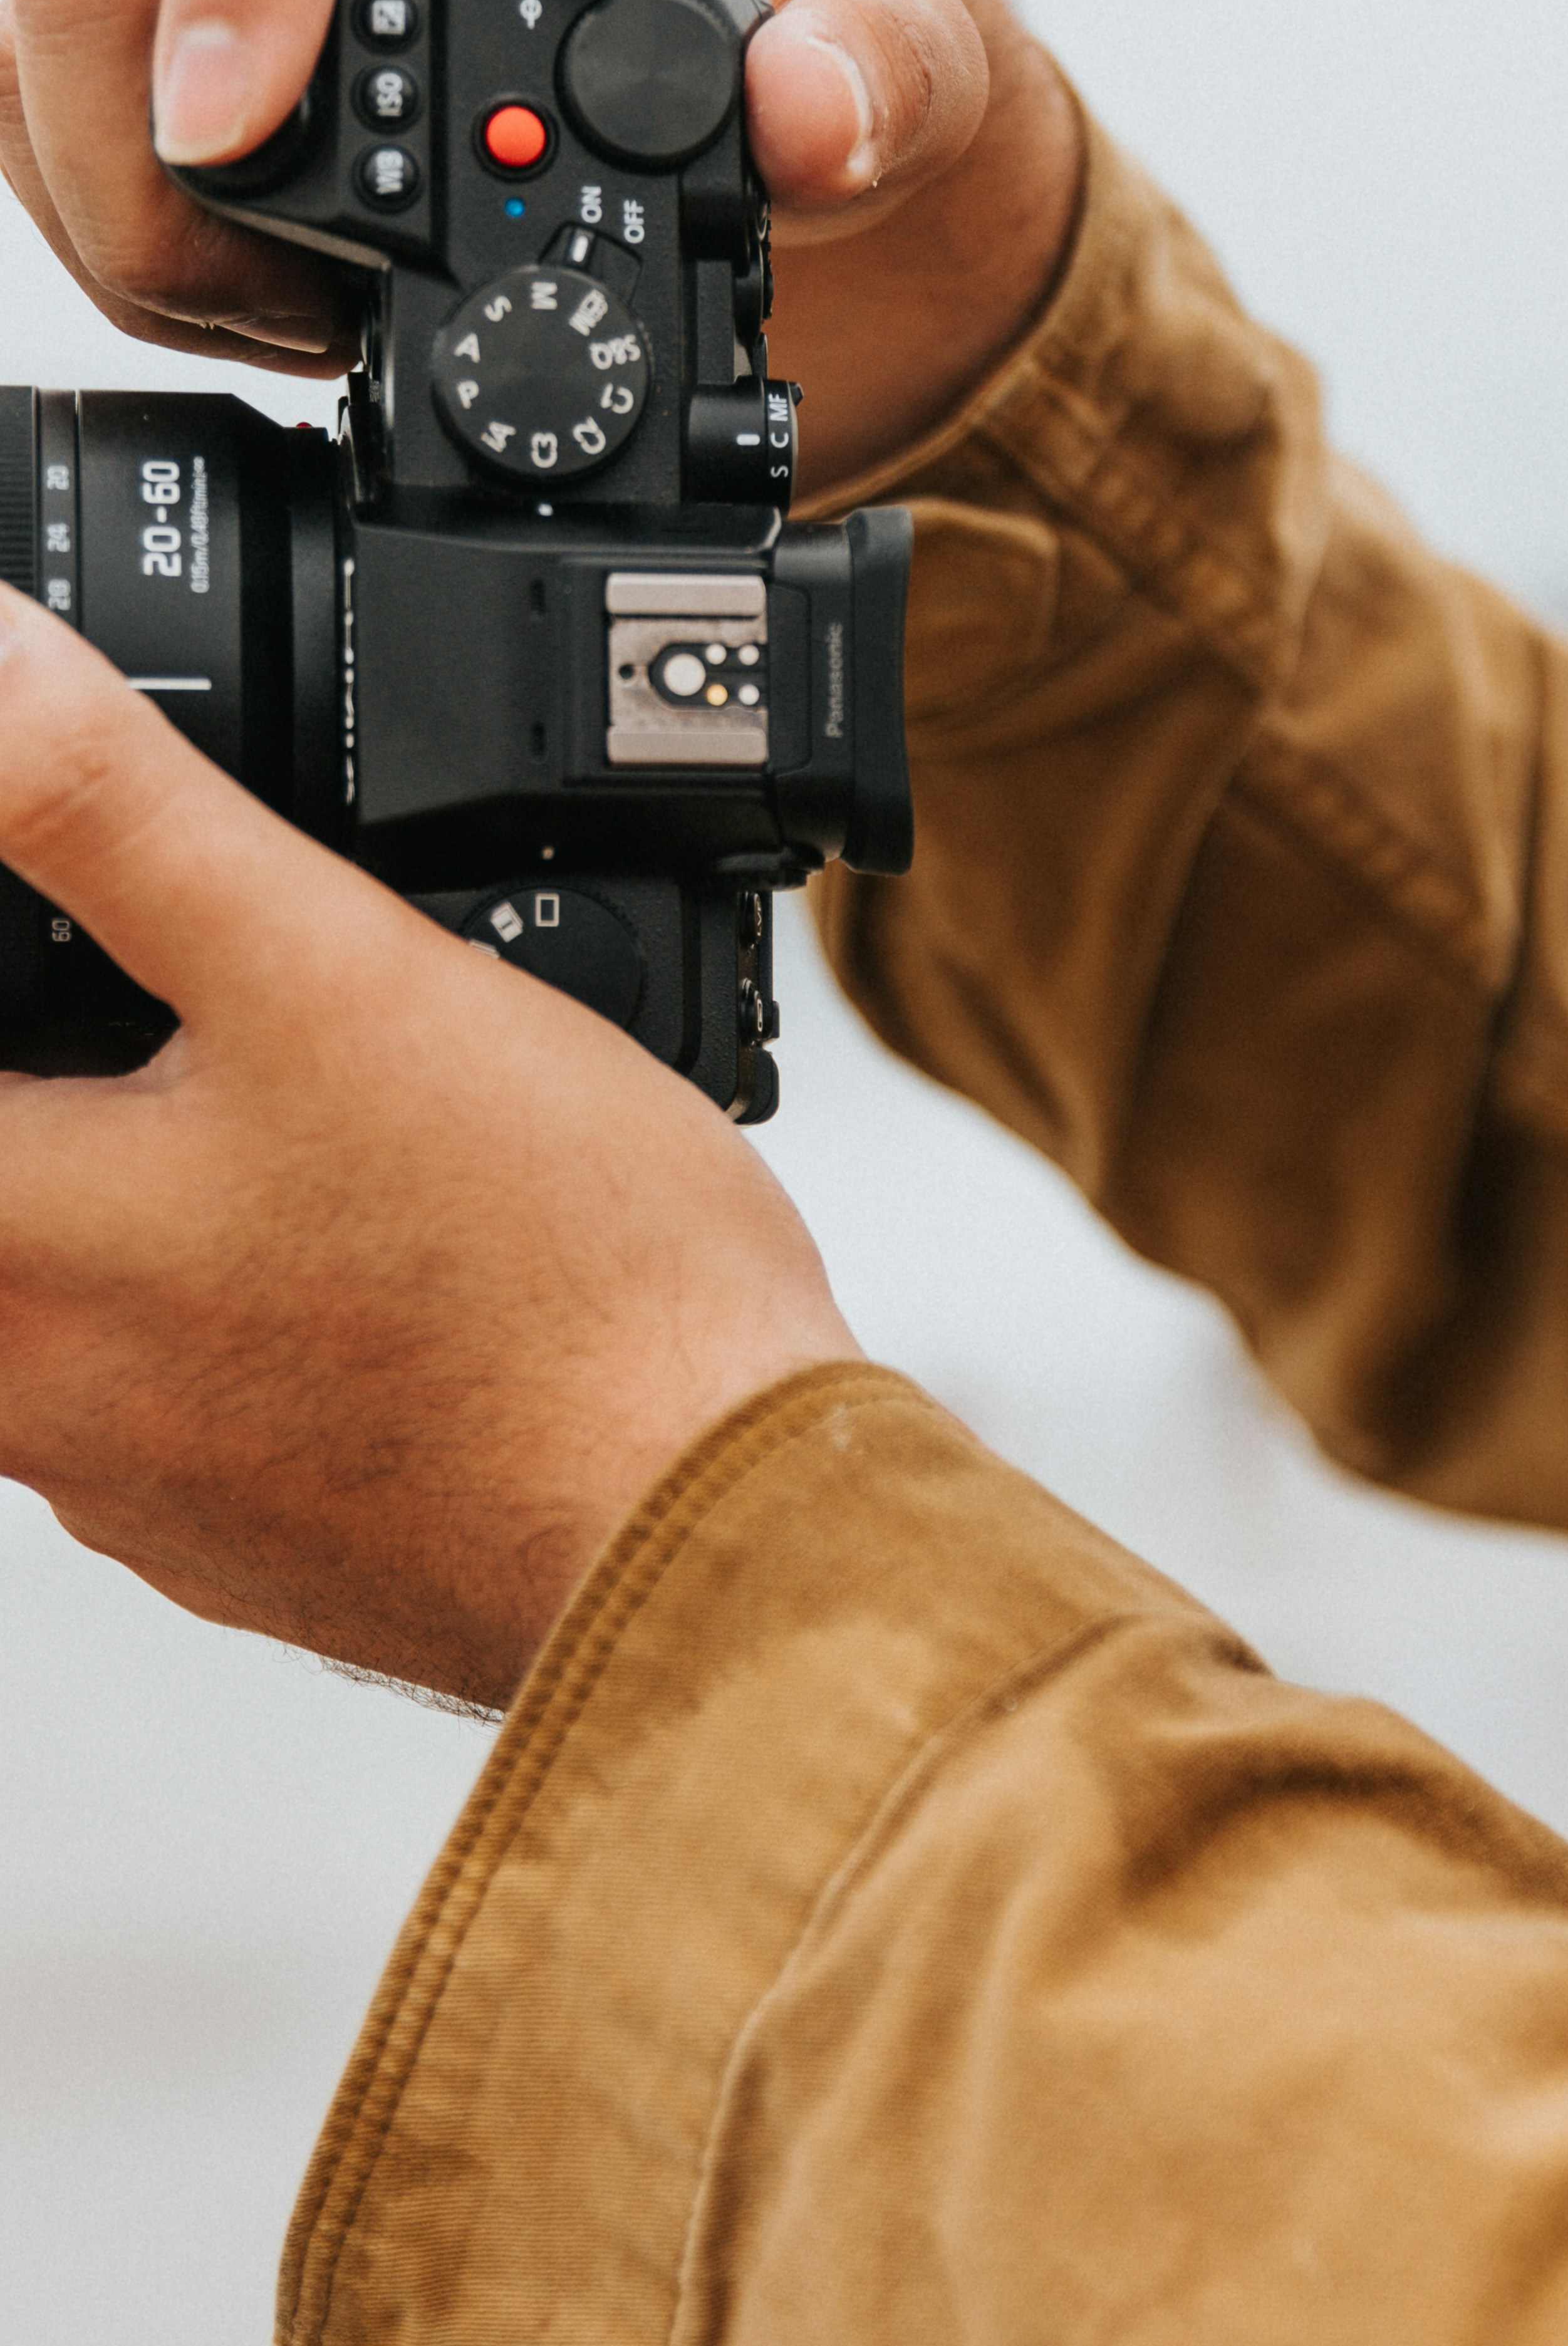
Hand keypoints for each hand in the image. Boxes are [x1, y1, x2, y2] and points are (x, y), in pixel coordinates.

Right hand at [0, 0, 1084, 497]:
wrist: (794, 52)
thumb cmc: (823, 8)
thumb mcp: (904, 39)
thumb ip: (878, 76)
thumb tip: (808, 118)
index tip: (227, 132)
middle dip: (154, 159)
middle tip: (293, 309)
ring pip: (66, 37)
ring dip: (135, 216)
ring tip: (302, 325)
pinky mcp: (226, 28)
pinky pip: (77, 106)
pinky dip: (134, 234)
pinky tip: (273, 311)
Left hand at [0, 594, 855, 1703]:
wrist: (717, 1528)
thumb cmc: (558, 1287)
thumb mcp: (336, 967)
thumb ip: (116, 806)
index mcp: (10, 1243)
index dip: (3, 981)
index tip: (55, 953)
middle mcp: (34, 1391)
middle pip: (14, 1191)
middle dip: (70, 1079)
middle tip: (163, 1014)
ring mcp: (139, 1485)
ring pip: (66, 1305)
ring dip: (138, 1199)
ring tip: (290, 1121)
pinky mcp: (252, 1539)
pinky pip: (184, 1397)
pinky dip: (237, 1310)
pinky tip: (362, 1261)